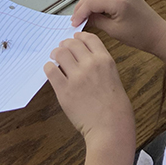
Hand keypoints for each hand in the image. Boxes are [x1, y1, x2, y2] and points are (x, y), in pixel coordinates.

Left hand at [44, 32, 134, 148]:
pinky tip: (51, 70)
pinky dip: (49, 68)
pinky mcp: (64, 90)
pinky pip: (51, 71)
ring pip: (60, 53)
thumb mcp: (114, 77)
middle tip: (62, 48)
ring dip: (56, 53)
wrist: (111, 128)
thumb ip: (100, 65)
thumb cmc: (116, 108)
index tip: (75, 38)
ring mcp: (76, 77)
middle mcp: (90, 64)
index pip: (89, 38)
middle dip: (65, 44)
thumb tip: (83, 58)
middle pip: (72, 43)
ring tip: (54, 57)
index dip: (79, 36)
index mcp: (105, 60)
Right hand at [70, 0, 165, 63]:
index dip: (80, 12)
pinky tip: (96, 0)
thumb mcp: (114, 31)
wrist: (158, 34)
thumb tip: (84, 18)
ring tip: (85, 11)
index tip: (75, 21)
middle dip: (82, 5)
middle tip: (77, 17)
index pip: (91, 2)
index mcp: (119, 1)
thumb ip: (96, 21)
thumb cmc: (141, 35)